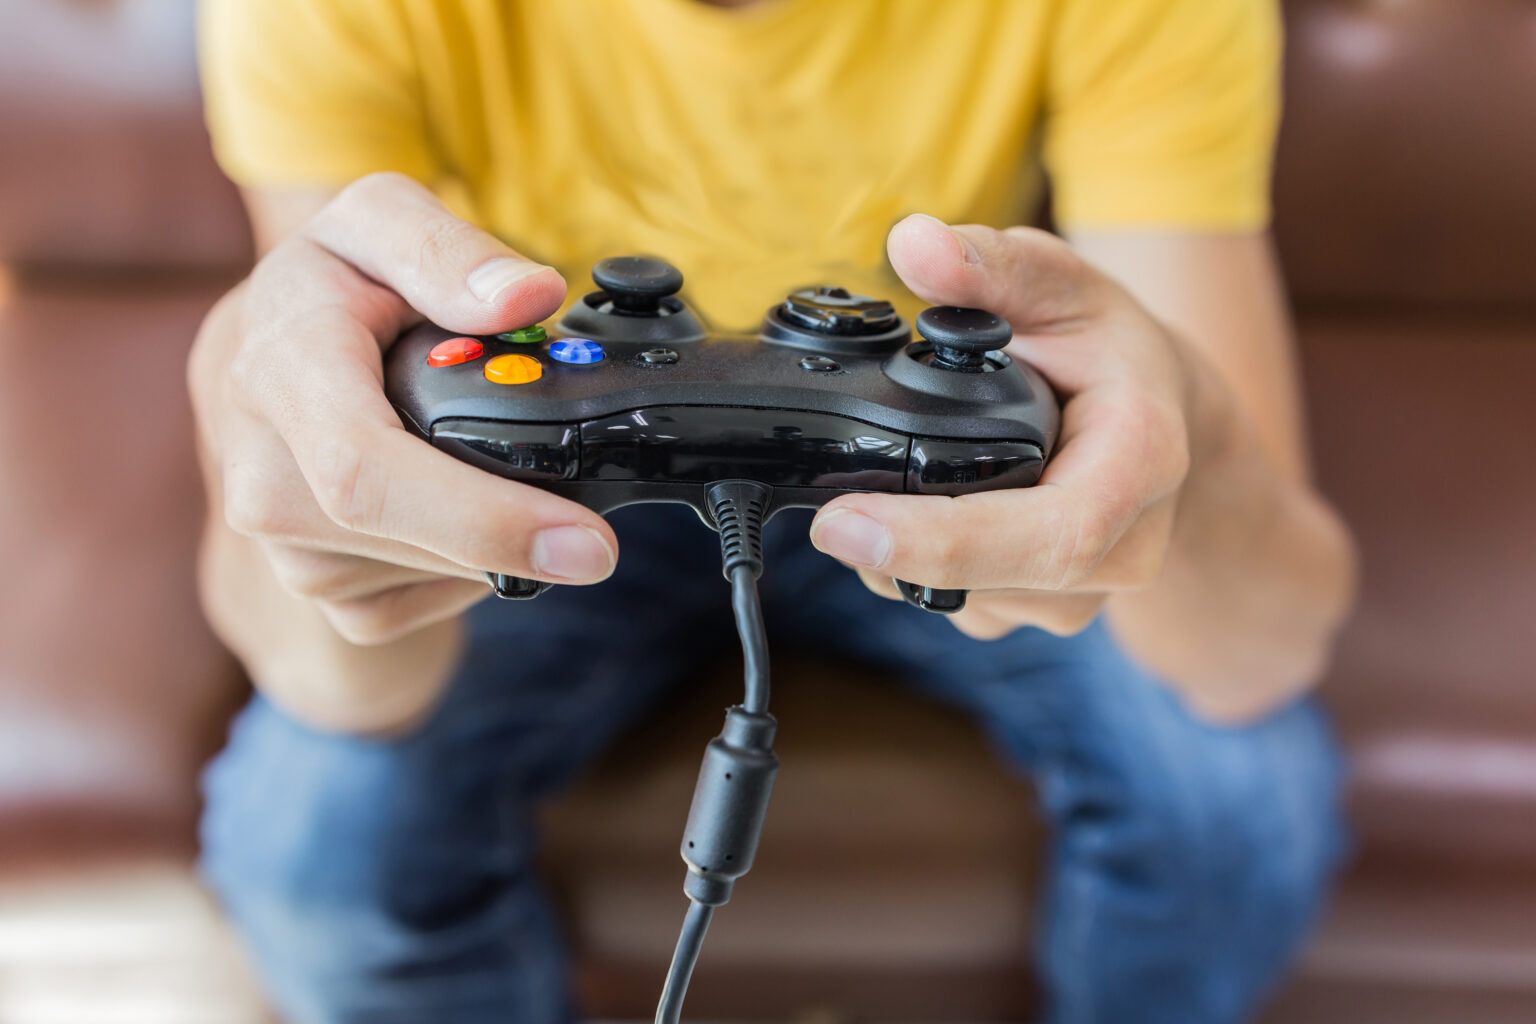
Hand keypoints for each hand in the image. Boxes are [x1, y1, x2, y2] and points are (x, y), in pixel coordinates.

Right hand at [189, 173, 617, 725]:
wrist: (265, 346)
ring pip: (424, 577)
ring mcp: (281, 543)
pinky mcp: (312, 587)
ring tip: (502, 477)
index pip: (366, 472)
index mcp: (279, 372)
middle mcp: (261, 472)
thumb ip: (449, 251)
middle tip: (595, 532)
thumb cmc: (332, 281)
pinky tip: (465, 513)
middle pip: (411, 542)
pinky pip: (412, 605)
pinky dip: (463, 570)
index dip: (486, 518)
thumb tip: (530, 296)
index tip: (587, 542)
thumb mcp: (378, 221)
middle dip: (516, 537)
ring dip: (491, 545)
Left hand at [809, 214, 1194, 639]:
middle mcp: (1125, 545)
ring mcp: (1089, 588)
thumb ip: (991, 264)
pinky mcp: (1048, 607)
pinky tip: (903, 522)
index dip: (944, 542)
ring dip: (904, 567)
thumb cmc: (1108, 348)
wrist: (1157, 412)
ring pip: (977, 605)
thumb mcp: (1062, 285)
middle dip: (900, 558)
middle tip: (827, 521)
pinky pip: (971, 609)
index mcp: (1142, 463)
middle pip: (1002, 583)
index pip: (1052, 534)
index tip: (845, 525)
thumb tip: (914, 244)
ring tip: (869, 507)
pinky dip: (919, 572)